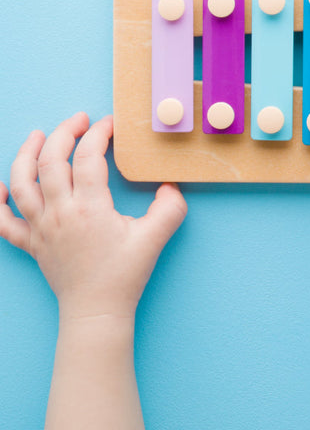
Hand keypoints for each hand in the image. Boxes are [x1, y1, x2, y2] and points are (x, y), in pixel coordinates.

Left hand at [0, 112, 186, 321]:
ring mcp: (41, 229)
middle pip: (50, 162)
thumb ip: (170, 206)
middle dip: (64, 133)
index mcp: (89, 208)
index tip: (111, 124)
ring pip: (21, 184)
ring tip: (38, 135)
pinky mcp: (31, 244)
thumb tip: (168, 184)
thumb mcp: (156, 237)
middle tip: (80, 120)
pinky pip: (3, 222)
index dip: (99, 134)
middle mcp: (59, 214)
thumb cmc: (125, 275)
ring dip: (26, 155)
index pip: (88, 158)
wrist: (97, 312)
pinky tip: (2, 185)